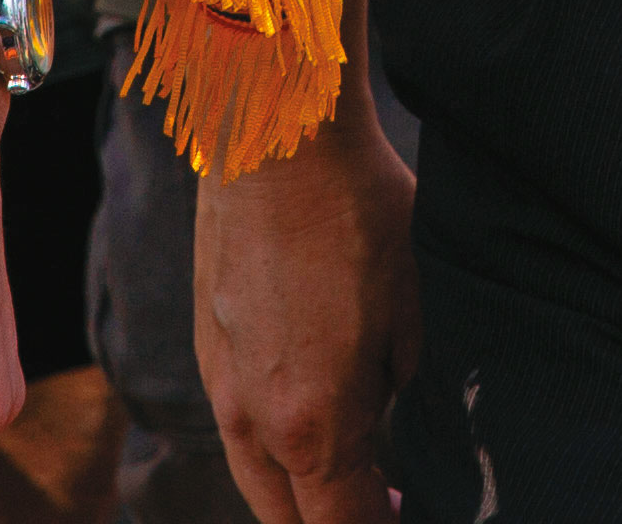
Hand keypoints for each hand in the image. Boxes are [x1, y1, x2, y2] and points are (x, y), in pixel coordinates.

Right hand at [196, 95, 415, 523]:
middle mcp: (254, 420)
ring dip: (300, 492)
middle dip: (335, 521)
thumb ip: (400, 390)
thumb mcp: (415, 310)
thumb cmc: (359, 213)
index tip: (408, 512)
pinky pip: (238, 427)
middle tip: (385, 505)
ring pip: (256, 478)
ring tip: (350, 474)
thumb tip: (389, 424)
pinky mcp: (206, 346)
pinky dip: (272, 445)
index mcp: (313, 424)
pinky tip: (309, 414)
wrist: (276, 137)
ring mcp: (221, 385)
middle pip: (289, 518)